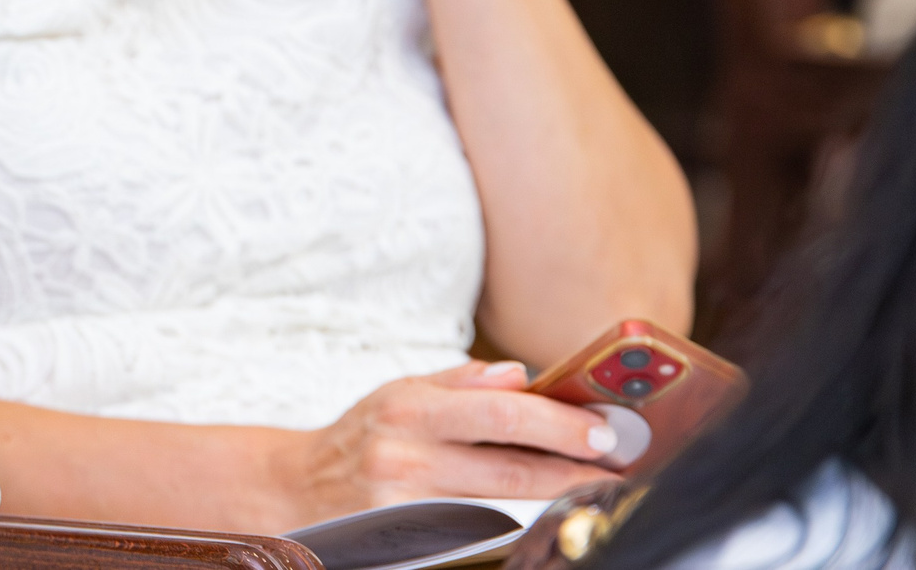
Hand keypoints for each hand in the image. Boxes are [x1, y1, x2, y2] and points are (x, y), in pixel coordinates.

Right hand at [287, 361, 619, 517]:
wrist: (298, 489)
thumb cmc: (361, 436)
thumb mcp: (399, 392)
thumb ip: (460, 383)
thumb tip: (520, 374)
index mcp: (409, 409)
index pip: (501, 413)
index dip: (559, 423)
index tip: (603, 431)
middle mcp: (407, 457)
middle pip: (511, 468)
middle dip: (573, 468)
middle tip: (618, 466)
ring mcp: (408, 506)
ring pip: (501, 504)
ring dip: (552, 493)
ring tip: (589, 483)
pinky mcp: (410, 541)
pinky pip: (476, 529)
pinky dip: (513, 518)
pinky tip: (537, 508)